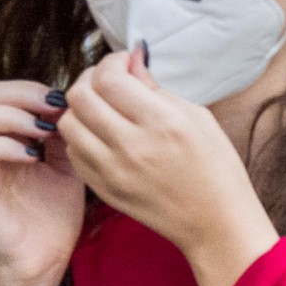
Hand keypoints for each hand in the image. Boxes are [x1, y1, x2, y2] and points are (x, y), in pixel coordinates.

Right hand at [0, 80, 85, 285]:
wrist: (43, 261)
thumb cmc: (53, 217)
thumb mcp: (68, 165)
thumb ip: (64, 134)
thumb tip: (73, 102)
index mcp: (4, 138)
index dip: (29, 88)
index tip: (63, 100)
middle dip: (18, 93)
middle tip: (52, 108)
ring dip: (12, 116)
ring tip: (42, 132)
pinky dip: (5, 145)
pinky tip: (32, 157)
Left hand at [59, 48, 277, 277]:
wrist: (216, 224)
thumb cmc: (217, 170)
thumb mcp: (199, 119)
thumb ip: (157, 89)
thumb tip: (132, 63)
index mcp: (162, 123)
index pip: (110, 79)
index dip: (111, 62)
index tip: (123, 63)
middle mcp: (132, 147)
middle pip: (80, 96)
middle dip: (91, 79)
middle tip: (108, 80)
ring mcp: (113, 172)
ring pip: (68, 123)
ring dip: (81, 108)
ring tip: (102, 108)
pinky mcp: (104, 190)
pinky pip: (74, 152)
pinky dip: (82, 136)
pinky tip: (103, 135)